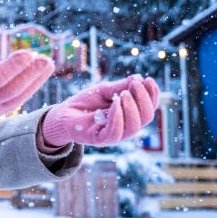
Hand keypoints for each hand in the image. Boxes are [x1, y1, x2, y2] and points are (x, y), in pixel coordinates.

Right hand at [0, 38, 54, 130]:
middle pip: (11, 89)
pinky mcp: (3, 112)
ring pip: (19, 96)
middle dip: (29, 74)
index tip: (27, 53)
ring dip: (36, 80)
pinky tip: (43, 72)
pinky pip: (21, 99)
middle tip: (44, 59)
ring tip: (48, 63)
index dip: (12, 67)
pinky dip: (33, 86)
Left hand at [41, 75, 159, 146]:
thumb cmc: (86, 103)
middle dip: (143, 99)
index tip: (148, 79)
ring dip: (132, 108)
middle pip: (146, 117)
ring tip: (124, 94)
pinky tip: (116, 103)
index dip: (152, 94)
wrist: (63, 113)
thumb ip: (120, 86)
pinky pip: (115, 132)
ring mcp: (114, 135)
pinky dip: (118, 116)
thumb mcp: (104, 91)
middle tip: (134, 85)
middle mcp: (126, 127)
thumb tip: (139, 78)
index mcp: (130, 115)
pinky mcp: (100, 139)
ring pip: (134, 126)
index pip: (149, 108)